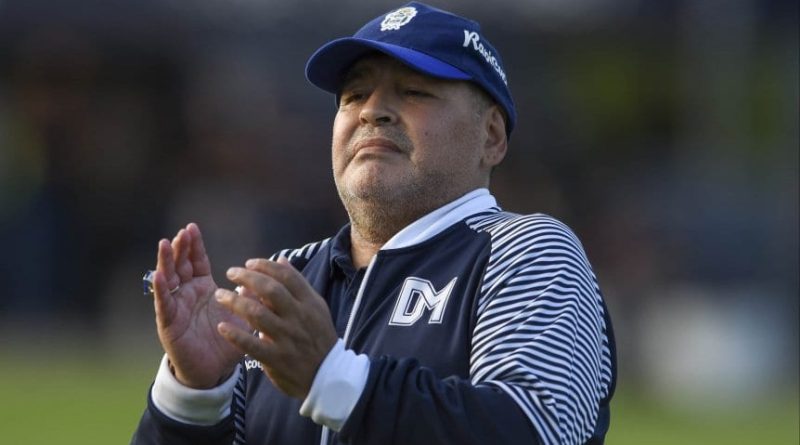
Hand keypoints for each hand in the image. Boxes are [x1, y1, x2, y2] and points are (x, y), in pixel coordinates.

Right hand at [151, 223, 247, 387]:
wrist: (212, 371)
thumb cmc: (226, 342)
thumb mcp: (241, 315)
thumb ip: (250, 297)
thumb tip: (263, 278)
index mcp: (203, 289)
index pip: (197, 262)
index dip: (194, 246)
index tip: (192, 227)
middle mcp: (186, 294)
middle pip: (180, 265)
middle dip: (180, 247)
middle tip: (183, 231)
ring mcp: (175, 307)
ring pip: (168, 279)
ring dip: (166, 262)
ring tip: (165, 244)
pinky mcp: (168, 323)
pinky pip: (163, 303)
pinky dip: (160, 288)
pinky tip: (159, 275)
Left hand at [214, 257, 337, 398]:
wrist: (328, 375)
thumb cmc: (318, 337)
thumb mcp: (316, 307)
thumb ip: (298, 284)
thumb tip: (281, 260)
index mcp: (309, 303)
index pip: (287, 277)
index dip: (266, 266)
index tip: (249, 263)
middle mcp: (298, 317)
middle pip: (271, 291)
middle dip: (248, 277)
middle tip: (231, 272)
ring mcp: (287, 338)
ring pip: (258, 314)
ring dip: (235, 302)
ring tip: (220, 295)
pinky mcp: (276, 358)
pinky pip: (252, 345)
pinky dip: (236, 335)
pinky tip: (222, 326)